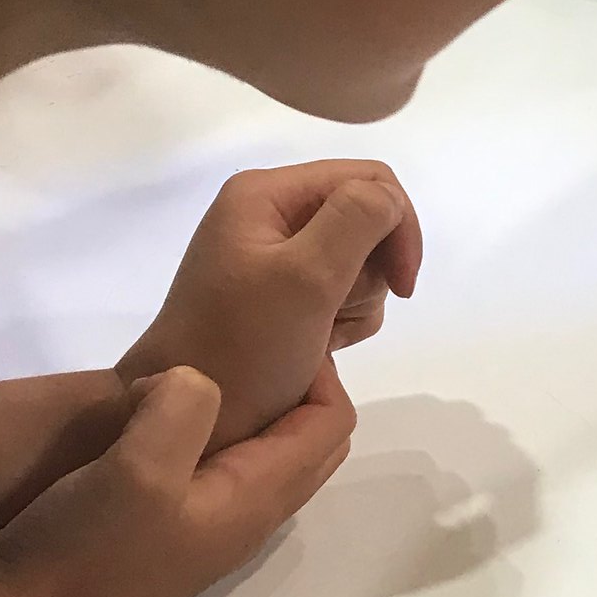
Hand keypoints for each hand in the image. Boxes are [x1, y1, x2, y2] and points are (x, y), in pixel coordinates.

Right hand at [0, 360, 355, 596]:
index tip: (280, 337)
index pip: (331, 425)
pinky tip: (162, 420)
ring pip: (264, 461)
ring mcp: (208, 533)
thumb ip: (182, 407)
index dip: (321, 374)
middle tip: (254, 350)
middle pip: (309, 445)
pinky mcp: (169, 538)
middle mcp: (247, 519)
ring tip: (207, 376)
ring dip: (256, 416)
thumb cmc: (85, 548)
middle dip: (299, 392)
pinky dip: (214, 438)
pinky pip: (218, 474)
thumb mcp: (138, 466)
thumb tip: (191, 380)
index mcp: (258, 497)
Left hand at [119, 161, 420, 450]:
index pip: (369, 180)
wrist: (194, 415)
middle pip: (366, 221)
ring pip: (362, 261)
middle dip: (371, 272)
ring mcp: (276, 254)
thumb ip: (356, 221)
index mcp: (267, 193)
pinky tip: (318, 343)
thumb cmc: (243, 347)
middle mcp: (270, 213)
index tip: (403, 286)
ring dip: (358, 302)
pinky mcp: (284, 291)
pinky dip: (344, 320)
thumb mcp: (305, 277)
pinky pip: (343, 291)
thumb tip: (389, 200)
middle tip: (338, 312)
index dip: (398, 226)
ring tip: (322, 334)